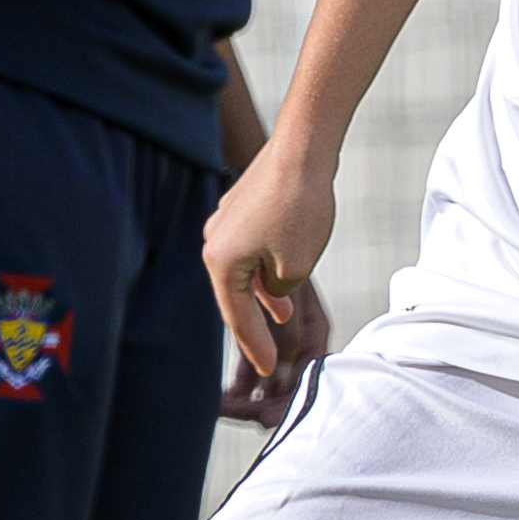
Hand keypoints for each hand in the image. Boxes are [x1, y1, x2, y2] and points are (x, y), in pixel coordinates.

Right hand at [203, 139, 333, 411]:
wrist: (303, 148)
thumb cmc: (300, 207)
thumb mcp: (296, 267)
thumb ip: (281, 291)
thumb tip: (275, 290)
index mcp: (220, 262)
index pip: (237, 317)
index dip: (255, 347)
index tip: (269, 371)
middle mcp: (215, 242)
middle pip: (235, 295)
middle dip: (254, 325)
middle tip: (267, 359)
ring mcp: (226, 222)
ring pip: (245, 271)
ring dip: (263, 296)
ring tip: (280, 321)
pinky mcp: (242, 208)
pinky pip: (252, 250)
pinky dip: (266, 270)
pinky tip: (282, 284)